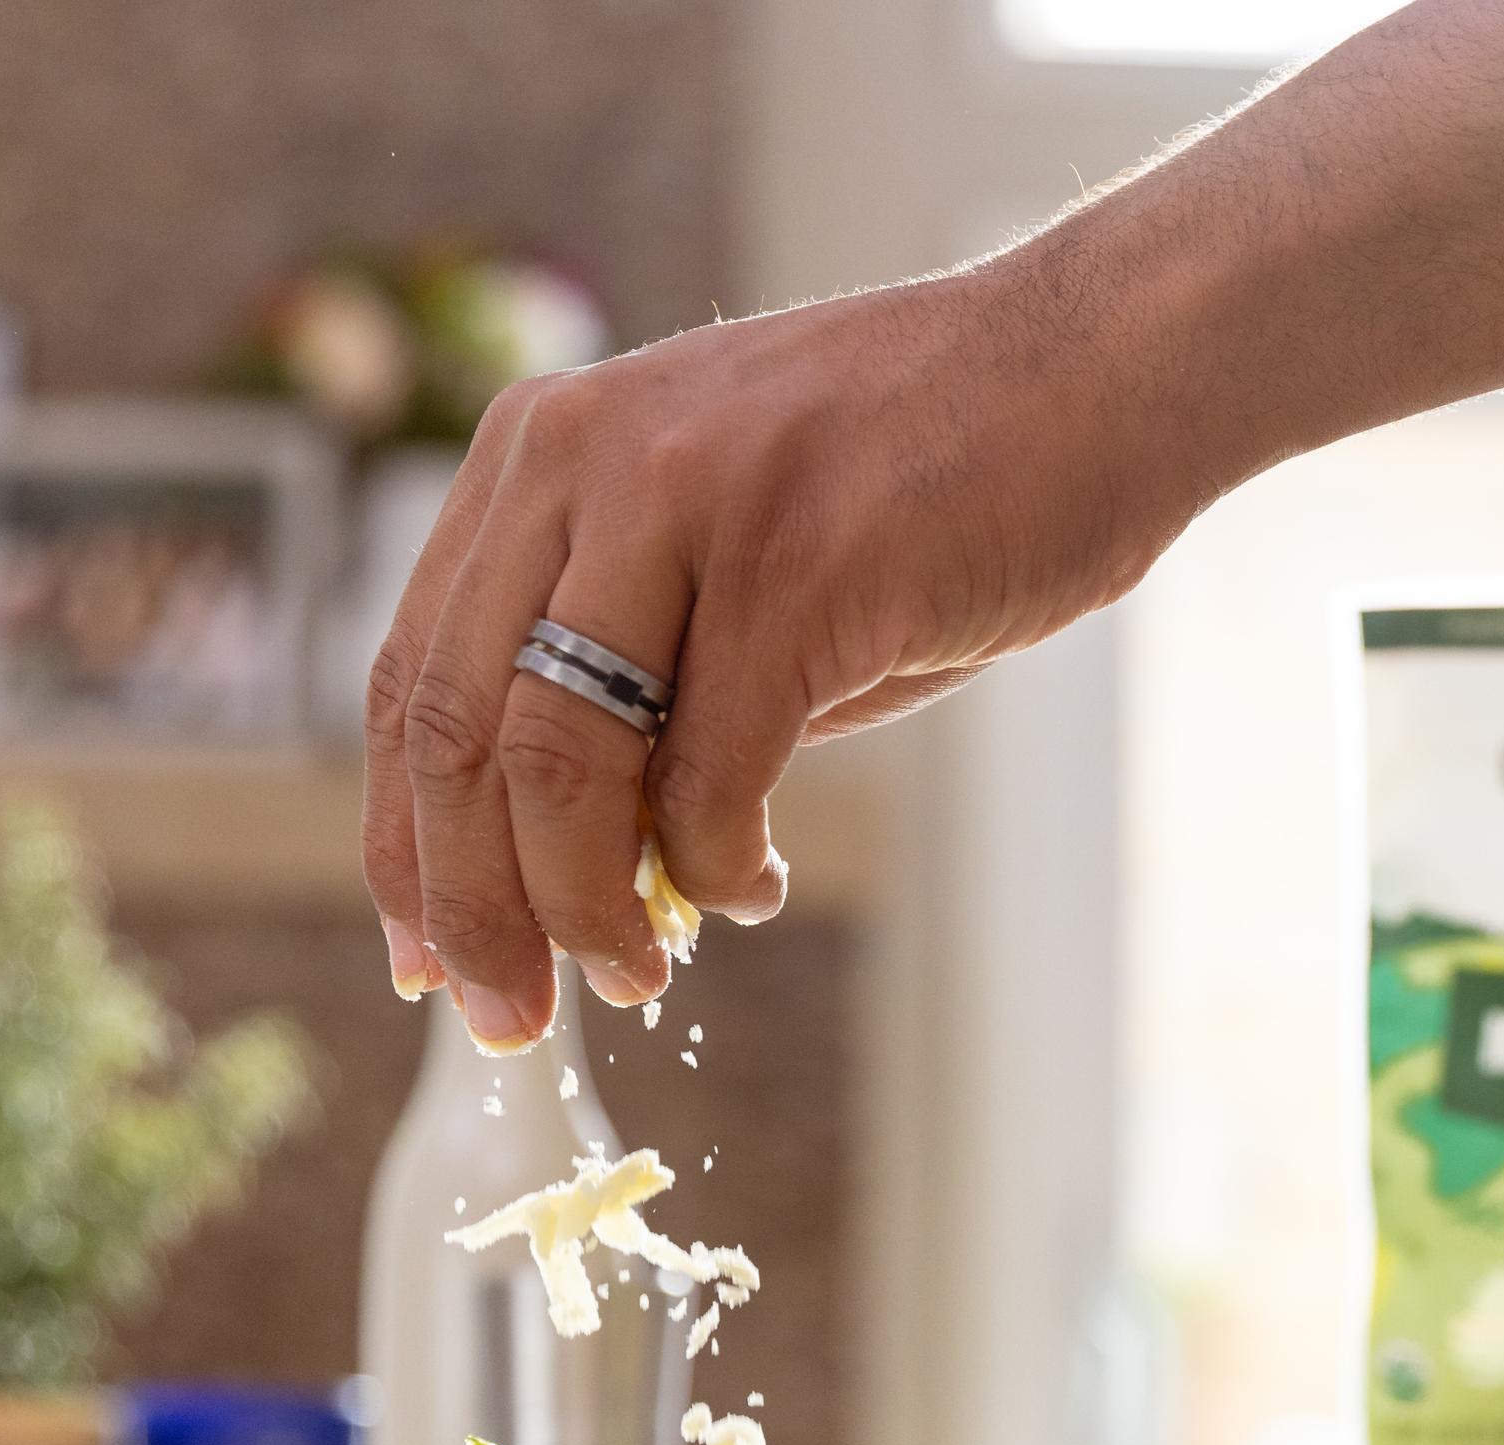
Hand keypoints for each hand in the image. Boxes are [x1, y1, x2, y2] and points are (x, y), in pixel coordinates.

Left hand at [359, 264, 1202, 1044]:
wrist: (1100, 367)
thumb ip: (640, 683)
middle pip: (461, 732)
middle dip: (473, 907)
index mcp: (542, 450)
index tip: (421, 962)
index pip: (411, 676)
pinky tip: (755, 889)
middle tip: (509, 1017)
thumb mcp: (729, 555)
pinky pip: (713, 775)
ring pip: (561, 762)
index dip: (403, 844)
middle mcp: (585, 459)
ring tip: (636, 974)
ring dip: (583, 907)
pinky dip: (720, 868)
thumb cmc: (924, 476)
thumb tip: (571, 872)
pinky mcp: (798, 568)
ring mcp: (687, 503)